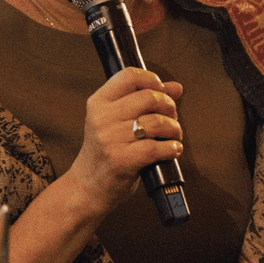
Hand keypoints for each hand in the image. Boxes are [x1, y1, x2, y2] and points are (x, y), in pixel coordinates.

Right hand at [68, 67, 184, 218]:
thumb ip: (143, 101)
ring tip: (173, 136)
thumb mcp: (115, 122)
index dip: (152, 80)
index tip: (162, 92)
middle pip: (149, 97)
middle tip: (172, 118)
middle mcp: (102, 118)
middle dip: (169, 106)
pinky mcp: (121, 160)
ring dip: (174, 129)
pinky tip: (172, 150)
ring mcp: (110, 139)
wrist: (87, 187)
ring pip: (157, 122)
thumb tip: (176, 87)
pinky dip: (171, 148)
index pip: (129, 76)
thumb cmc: (105, 152)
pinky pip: (156, 147)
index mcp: (98, 103)